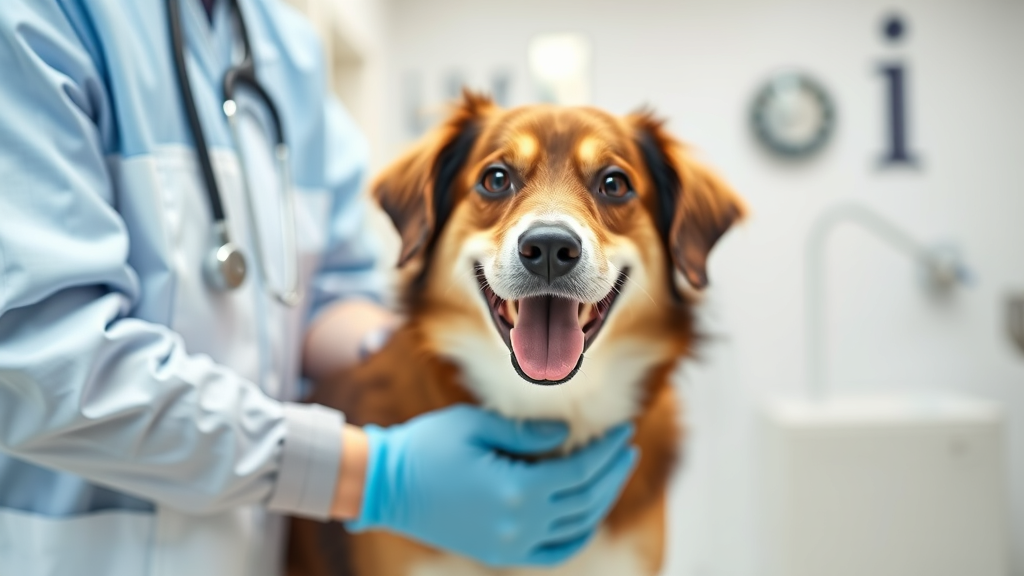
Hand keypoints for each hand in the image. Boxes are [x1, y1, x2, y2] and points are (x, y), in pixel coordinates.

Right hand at [346, 404, 637, 566]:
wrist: (385, 486)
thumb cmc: (427, 446)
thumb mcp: (476, 425)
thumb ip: (527, 432)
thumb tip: (567, 434)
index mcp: (516, 490)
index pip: (581, 471)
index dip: (607, 450)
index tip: (625, 430)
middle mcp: (519, 524)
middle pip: (586, 500)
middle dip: (613, 471)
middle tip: (629, 447)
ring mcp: (511, 545)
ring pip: (576, 526)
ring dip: (602, 498)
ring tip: (616, 472)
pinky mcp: (501, 553)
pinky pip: (554, 552)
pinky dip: (578, 534)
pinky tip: (590, 515)